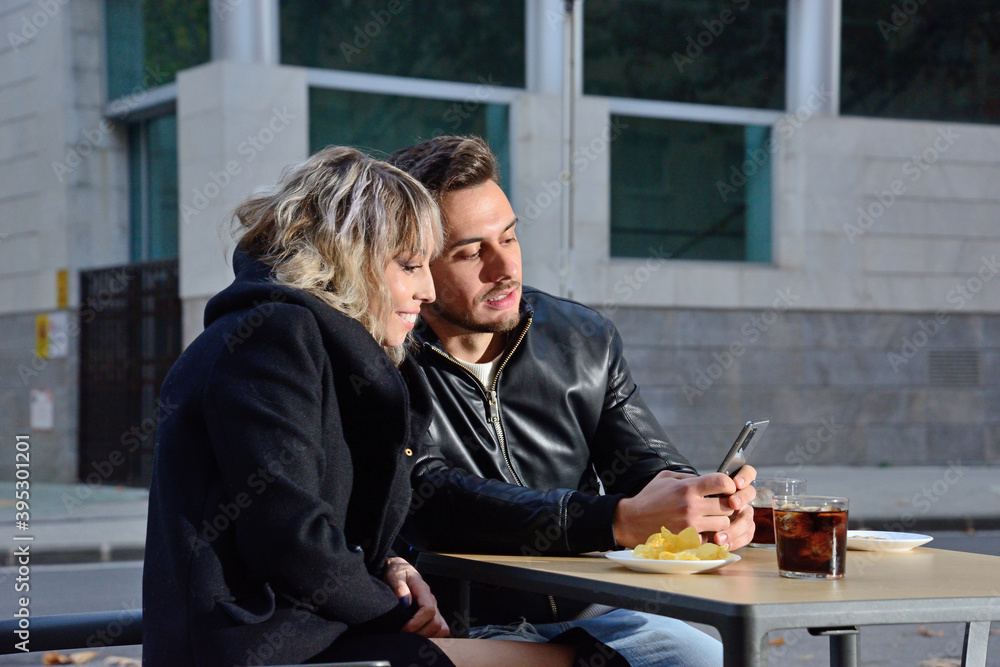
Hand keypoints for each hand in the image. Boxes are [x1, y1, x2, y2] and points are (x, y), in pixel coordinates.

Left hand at [383, 557, 449, 637]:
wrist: (401, 570)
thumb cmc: (398, 573)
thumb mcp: (395, 576)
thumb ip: (399, 587)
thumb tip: (406, 602)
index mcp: (423, 590)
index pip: (428, 610)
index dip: (417, 623)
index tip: (403, 629)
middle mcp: (432, 600)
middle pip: (436, 623)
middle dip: (420, 633)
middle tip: (403, 636)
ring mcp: (435, 607)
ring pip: (441, 628)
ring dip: (426, 636)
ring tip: (410, 637)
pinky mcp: (434, 614)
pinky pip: (441, 629)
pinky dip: (433, 636)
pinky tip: (419, 636)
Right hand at [612, 465, 756, 547]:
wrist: (631, 521)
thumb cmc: (649, 498)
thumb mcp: (666, 477)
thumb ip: (689, 477)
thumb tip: (708, 480)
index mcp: (687, 488)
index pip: (722, 482)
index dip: (729, 484)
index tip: (726, 488)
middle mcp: (691, 506)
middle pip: (728, 505)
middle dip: (726, 504)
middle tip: (718, 505)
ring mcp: (690, 525)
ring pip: (723, 524)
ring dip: (719, 521)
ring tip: (708, 518)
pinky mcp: (688, 540)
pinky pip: (710, 538)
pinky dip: (707, 534)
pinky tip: (699, 529)